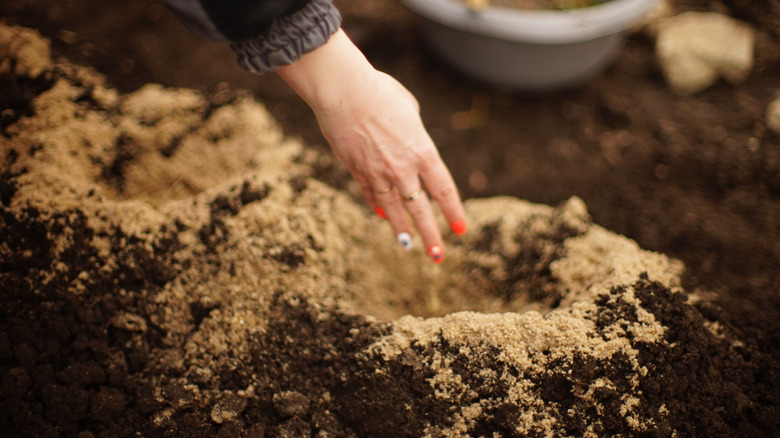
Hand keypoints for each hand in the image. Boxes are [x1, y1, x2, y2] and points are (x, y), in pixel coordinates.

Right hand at [277, 29, 466, 261]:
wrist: (344, 91)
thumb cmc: (380, 92)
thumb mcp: (410, 110)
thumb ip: (414, 133)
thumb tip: (410, 145)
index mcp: (422, 151)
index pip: (443, 190)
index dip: (453, 211)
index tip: (460, 229)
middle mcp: (402, 168)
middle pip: (420, 209)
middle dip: (430, 235)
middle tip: (438, 256)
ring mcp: (378, 172)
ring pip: (393, 208)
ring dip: (401, 229)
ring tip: (409, 246)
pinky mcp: (356, 169)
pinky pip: (370, 193)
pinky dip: (377, 205)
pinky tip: (383, 216)